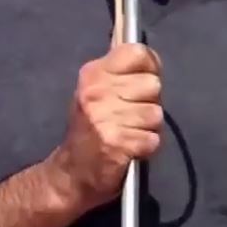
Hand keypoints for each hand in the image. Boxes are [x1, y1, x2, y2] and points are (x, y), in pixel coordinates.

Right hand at [42, 43, 163, 212]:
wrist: (71, 174)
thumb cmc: (89, 129)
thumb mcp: (96, 92)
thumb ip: (120, 74)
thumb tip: (150, 58)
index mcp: (93, 73)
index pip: (138, 53)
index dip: (149, 66)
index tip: (142, 80)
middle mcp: (97, 92)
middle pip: (153, 84)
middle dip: (149, 101)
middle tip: (130, 115)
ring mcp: (106, 118)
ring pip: (156, 113)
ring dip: (148, 127)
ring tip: (129, 132)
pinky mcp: (118, 143)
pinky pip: (153, 138)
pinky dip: (146, 147)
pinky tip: (130, 148)